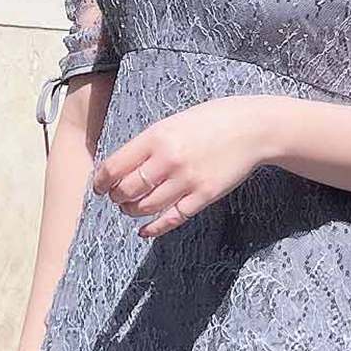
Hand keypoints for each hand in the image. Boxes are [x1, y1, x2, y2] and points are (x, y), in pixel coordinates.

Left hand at [90, 95, 284, 238]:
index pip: (115, 166)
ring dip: (132, 211)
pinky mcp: (203, 196)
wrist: (252, 128)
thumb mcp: (172, 122)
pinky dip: (153, 228)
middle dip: (116, 197)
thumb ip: (148, 143)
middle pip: (127, 190)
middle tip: (116, 197)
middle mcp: (168, 160)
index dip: (101, 181)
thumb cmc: (211, 120)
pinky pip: (171, 219)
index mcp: (157, 137)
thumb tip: (122, 166)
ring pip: (145, 207)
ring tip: (131, 208)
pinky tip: (144, 230)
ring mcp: (187, 180)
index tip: (99, 186)